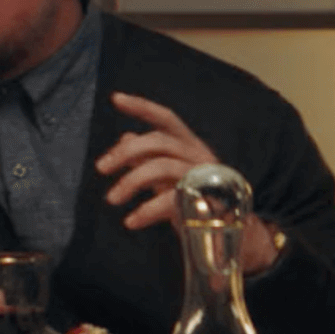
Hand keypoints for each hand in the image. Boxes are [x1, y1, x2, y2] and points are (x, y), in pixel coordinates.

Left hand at [97, 93, 281, 272]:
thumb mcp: (170, 176)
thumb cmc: (198, 201)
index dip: (142, 107)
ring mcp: (204, 177)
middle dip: (126, 152)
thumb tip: (125, 137)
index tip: (116, 98)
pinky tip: (131, 221)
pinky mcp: (205, 201)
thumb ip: (150, 157)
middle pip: (159, 141)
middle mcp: (200, 155)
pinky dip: (146, 211)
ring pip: (162, 167)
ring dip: (131, 182)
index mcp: (191, 145)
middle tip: (101, 168)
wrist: (233, 234)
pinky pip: (169, 200)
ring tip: (112, 199)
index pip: (166, 119)